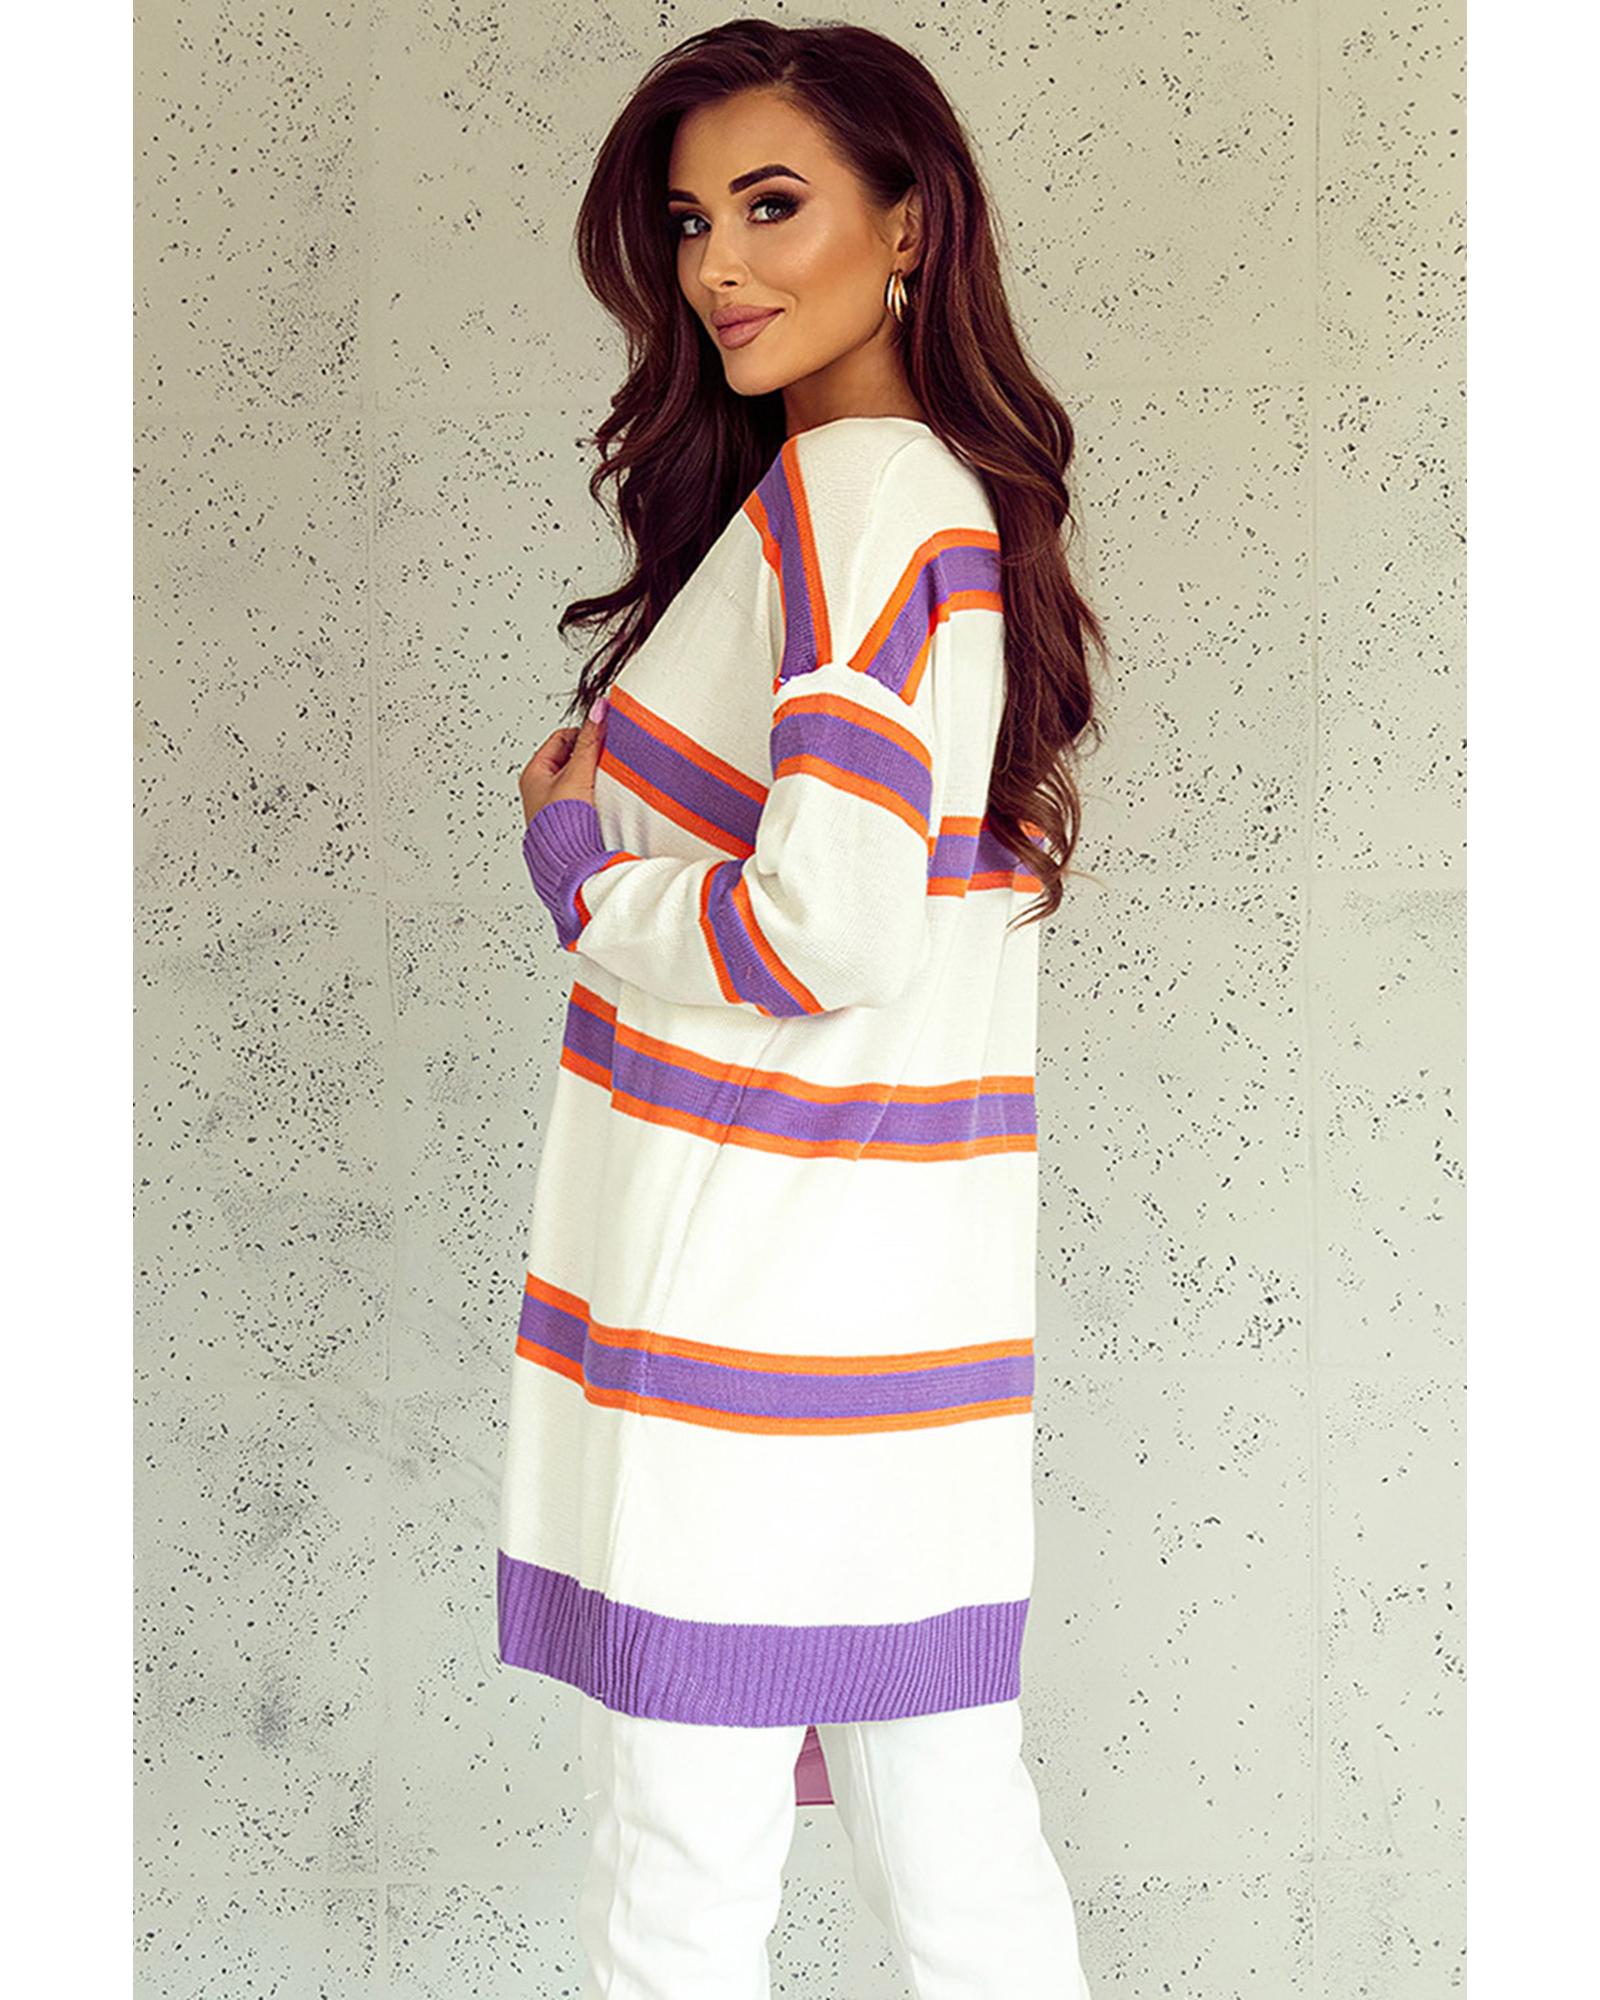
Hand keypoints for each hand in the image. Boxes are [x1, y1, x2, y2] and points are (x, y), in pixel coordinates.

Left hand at [519, 700, 606, 826]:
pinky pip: (588, 797)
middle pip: (573, 757)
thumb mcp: (577, 774)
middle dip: (592, 758)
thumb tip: (598, 710)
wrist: (571, 866)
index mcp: (534, 774)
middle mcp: (542, 790)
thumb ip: (590, 741)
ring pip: (582, 778)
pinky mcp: (572, 820)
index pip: (562, 738)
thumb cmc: (561, 827)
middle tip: (605, 763)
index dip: (584, 734)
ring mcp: (558, 806)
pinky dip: (599, 796)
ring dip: (597, 778)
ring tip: (604, 786)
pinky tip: (606, 803)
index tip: (602, 739)